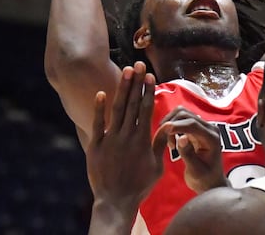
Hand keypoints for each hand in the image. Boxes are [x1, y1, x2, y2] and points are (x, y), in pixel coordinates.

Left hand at [86, 62, 161, 210]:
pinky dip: (99, 108)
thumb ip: (160, 144)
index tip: (150, 76)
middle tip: (138, 64)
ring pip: (117, 109)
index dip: (148, 91)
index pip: (146, 110)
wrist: (115, 200)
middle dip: (136, 83)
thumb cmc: (139, 186)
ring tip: (125, 72)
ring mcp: (110, 139)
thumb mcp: (156, 167)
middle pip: (132, 104)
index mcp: (142, 140)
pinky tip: (101, 93)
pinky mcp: (96, 145)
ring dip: (121, 89)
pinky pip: (97, 124)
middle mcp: (127, 136)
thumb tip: (168, 125)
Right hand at [153, 107, 227, 193]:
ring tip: (169, 142)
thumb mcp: (195, 170)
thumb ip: (188, 154)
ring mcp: (203, 127)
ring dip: (171, 123)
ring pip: (182, 114)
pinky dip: (172, 126)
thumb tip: (182, 138)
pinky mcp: (196, 128)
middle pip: (186, 114)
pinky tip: (171, 140)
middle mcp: (209, 128)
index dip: (177, 125)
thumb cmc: (204, 179)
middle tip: (166, 142)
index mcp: (211, 138)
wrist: (210, 182)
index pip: (193, 124)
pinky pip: (181, 119)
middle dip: (172, 123)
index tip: (164, 131)